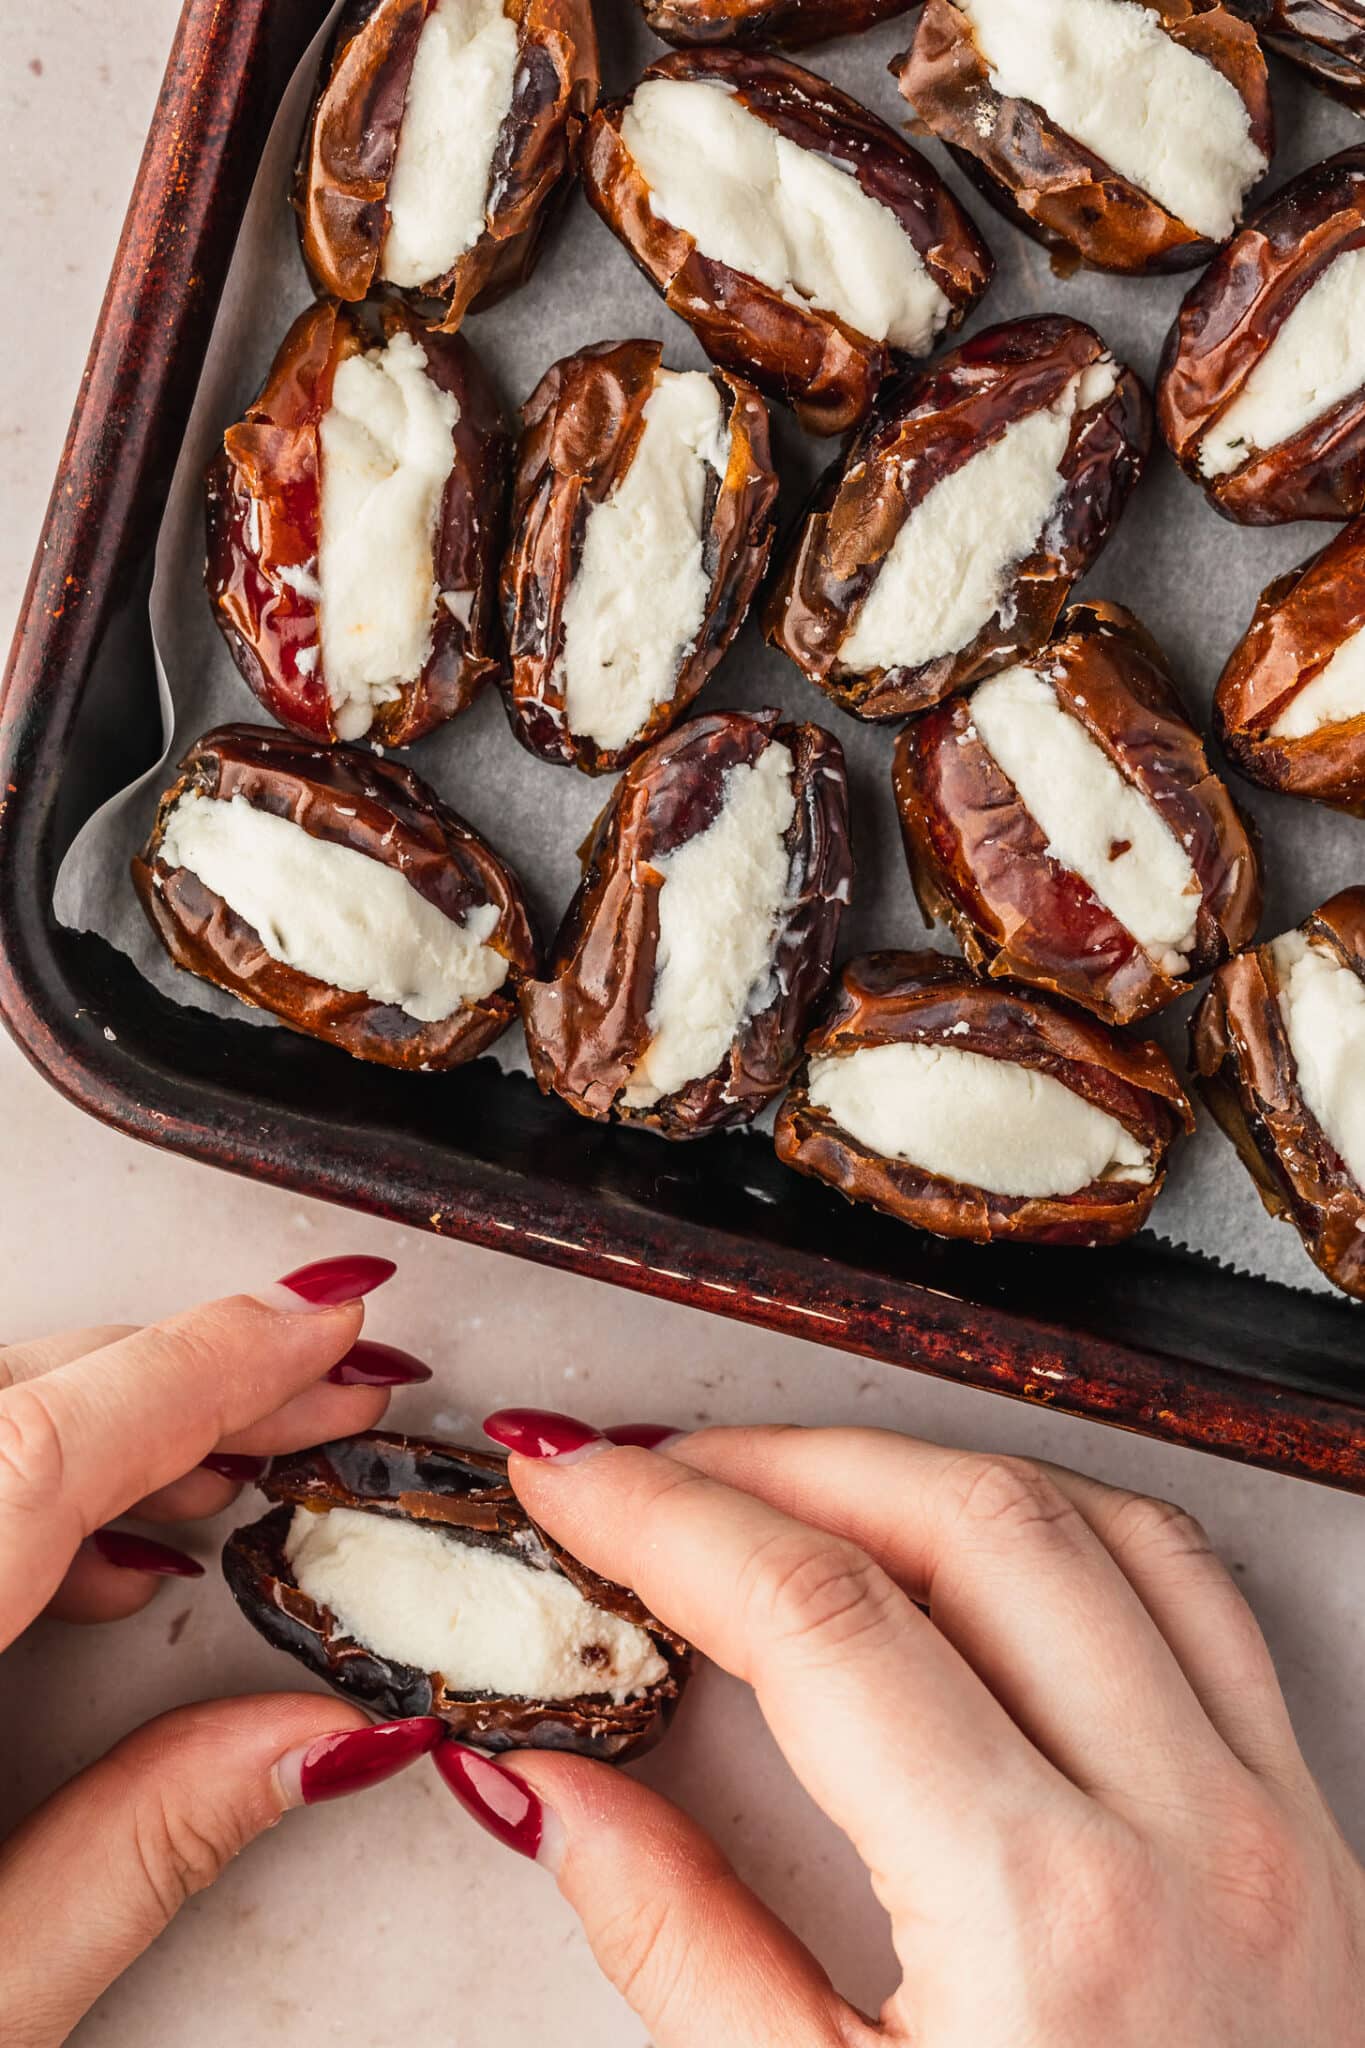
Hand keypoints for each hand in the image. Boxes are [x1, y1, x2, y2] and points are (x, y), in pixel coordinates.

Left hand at [0, 1256, 443, 2047]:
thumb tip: (320, 1738)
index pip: (44, 1448)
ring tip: (236, 1472)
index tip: (323, 1328)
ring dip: (110, 1424)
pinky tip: (105, 1553)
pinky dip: (26, 1486)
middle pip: (4, 1405)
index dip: (205, 1364)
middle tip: (322, 1393)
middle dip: (185, 1378)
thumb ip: (146, 1848)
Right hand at [442, 1413, 1364, 2046]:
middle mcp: (1181, 1830)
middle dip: (782, 1463)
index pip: (818, 1617)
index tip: (573, 1483)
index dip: (667, 1519)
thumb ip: (679, 1948)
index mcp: (1042, 1915)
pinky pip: (1194, 1592)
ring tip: (798, 1485)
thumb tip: (556, 1794)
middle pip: (962, 1522)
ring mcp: (1267, 1819)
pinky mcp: (1308, 1831)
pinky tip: (979, 1537)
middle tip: (657, 1472)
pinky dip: (1066, 1522)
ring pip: (1094, 1521)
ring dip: (923, 1470)